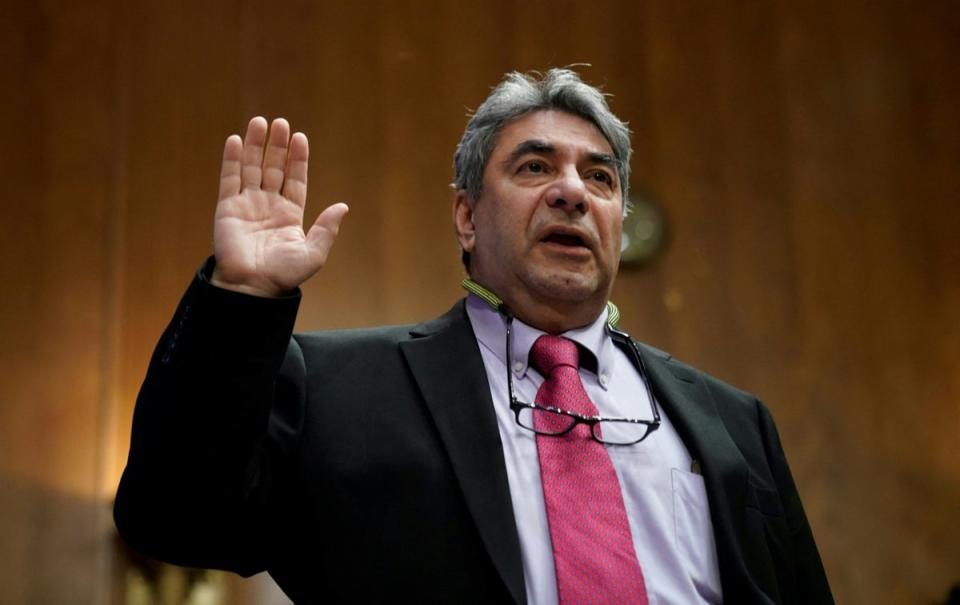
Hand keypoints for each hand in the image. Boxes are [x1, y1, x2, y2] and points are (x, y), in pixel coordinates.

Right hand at [211, 117, 348, 296]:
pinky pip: (229, 179)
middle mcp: (268, 206)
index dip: (298, 159)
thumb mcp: (313, 253)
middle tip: (281, 123)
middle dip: (278, 146)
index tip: (300, 138)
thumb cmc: (283, 274)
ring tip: (260, 121)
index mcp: (290, 215)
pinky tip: (234, 140)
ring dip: (255, 145)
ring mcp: (247, 205)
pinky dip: (231, 159)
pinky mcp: (227, 208)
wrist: (252, 287)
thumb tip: (343, 206)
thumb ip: (327, 228)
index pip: (295, 179)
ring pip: (251, 168)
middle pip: (274, 168)